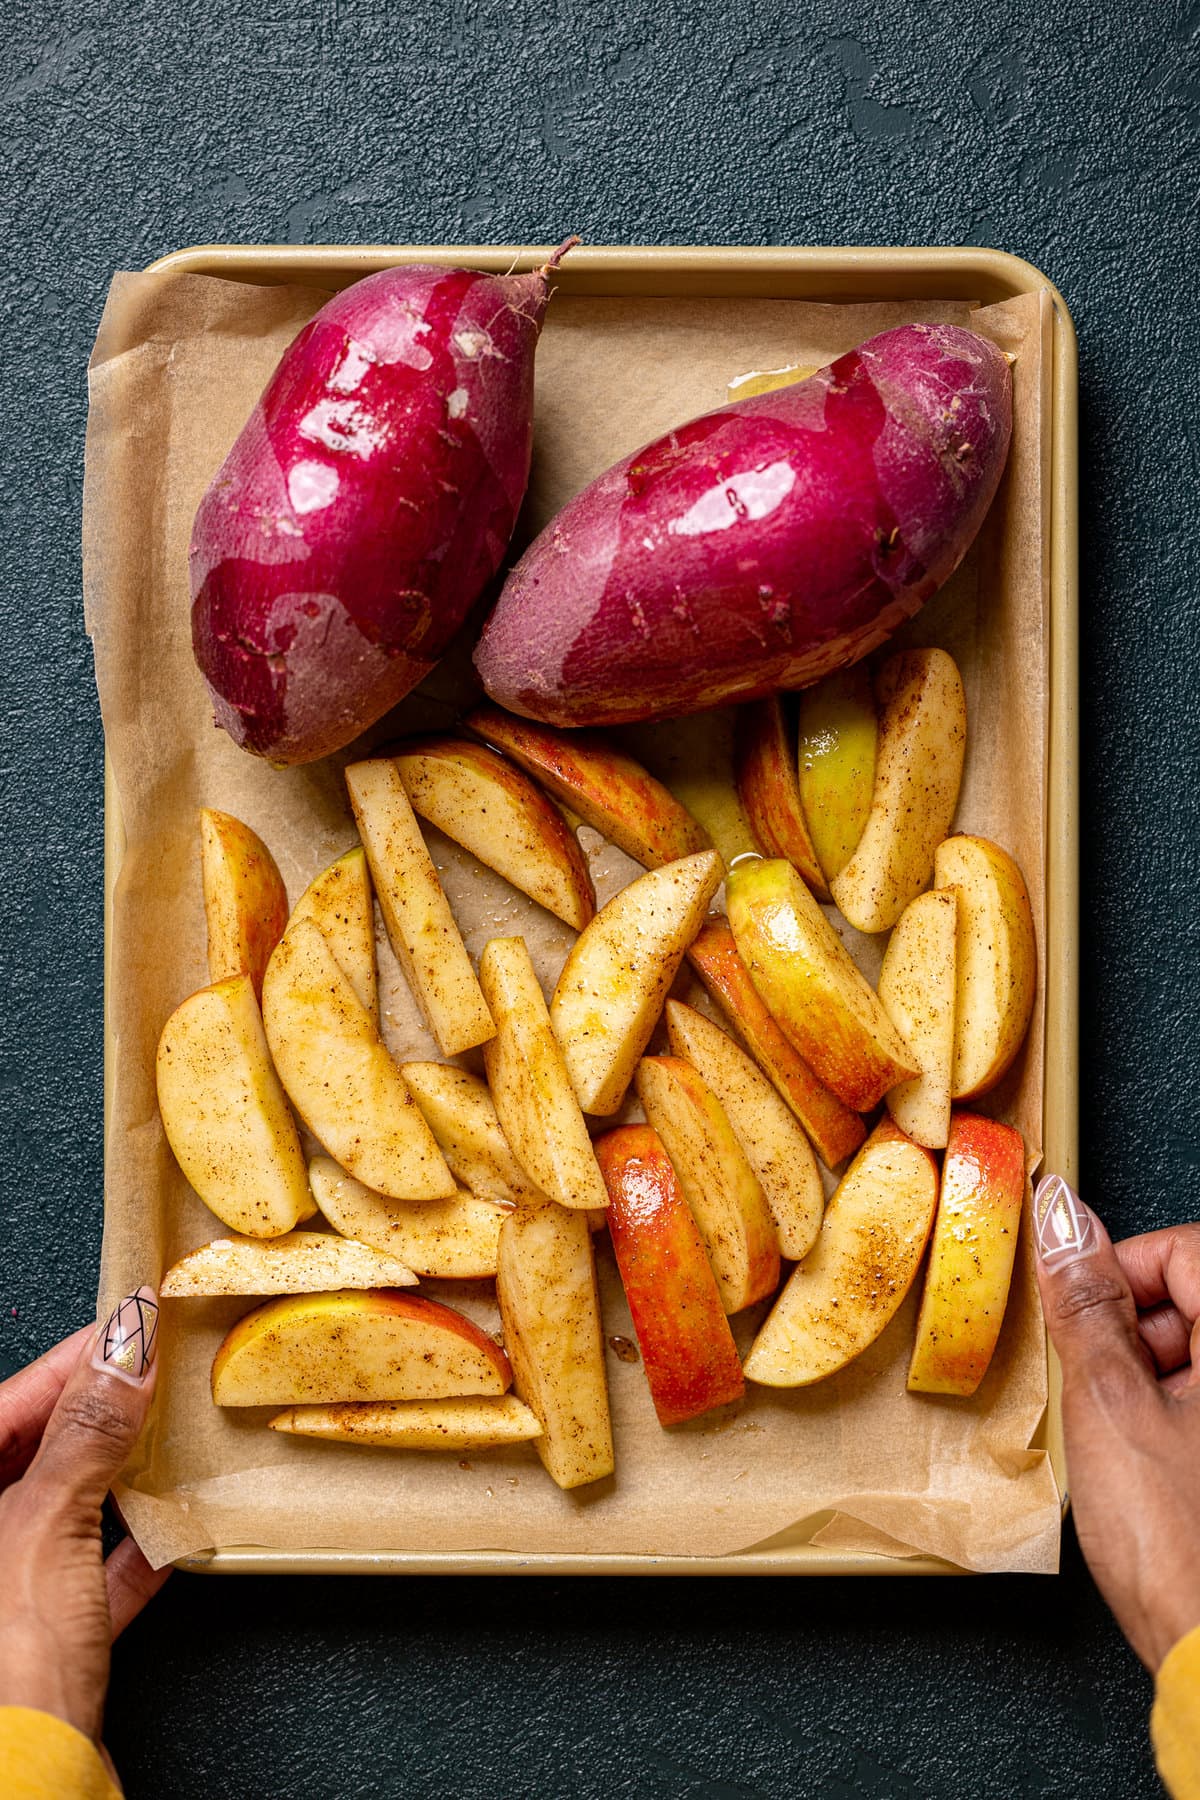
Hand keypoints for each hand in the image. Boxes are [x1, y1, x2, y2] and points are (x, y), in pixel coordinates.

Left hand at [0, 1289, 167, 1743]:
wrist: (31, 1788)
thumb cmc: (7, 1673)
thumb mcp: (46, 1526)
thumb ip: (86, 1434)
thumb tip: (122, 1352)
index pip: (5, 1404)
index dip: (72, 1360)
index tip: (130, 1323)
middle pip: (33, 1455)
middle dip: (99, 1415)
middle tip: (157, 1373)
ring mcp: (2, 1597)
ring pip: (63, 1513)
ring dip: (120, 1479)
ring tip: (172, 1440)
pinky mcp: (38, 1647)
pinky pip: (89, 1578)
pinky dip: (133, 1550)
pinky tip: (174, 1529)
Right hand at [1034, 1177, 1199, 1670]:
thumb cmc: (1184, 1552)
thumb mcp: (1110, 1405)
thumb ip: (1086, 1304)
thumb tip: (1064, 1222)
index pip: (1187, 1248)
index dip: (1122, 1271)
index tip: (1083, 1312)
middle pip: (1199, 1300)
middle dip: (1140, 1331)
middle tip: (1103, 1388)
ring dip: (1159, 1378)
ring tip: (1128, 1441)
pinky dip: (1180, 1418)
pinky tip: (1157, 1470)